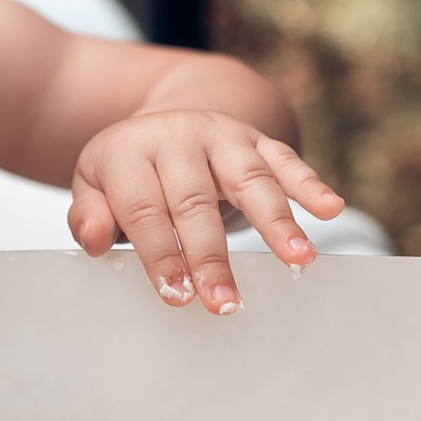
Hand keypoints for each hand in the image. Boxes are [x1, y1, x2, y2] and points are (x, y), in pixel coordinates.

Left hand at [67, 110, 345, 314]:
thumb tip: (95, 241)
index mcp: (130, 150)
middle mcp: (179, 137)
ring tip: (298, 261)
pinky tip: (331, 209)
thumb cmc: (129, 169)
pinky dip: (311, 184)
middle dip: (211, 256)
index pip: (145, 207)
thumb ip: (89, 214)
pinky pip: (286, 160)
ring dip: (276, 222)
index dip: (160, 253)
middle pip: (196, 201)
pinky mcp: (257, 139)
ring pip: (251, 179)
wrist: (166, 118)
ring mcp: (223, 136)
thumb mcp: (93, 184)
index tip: (177, 296)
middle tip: (224, 303)